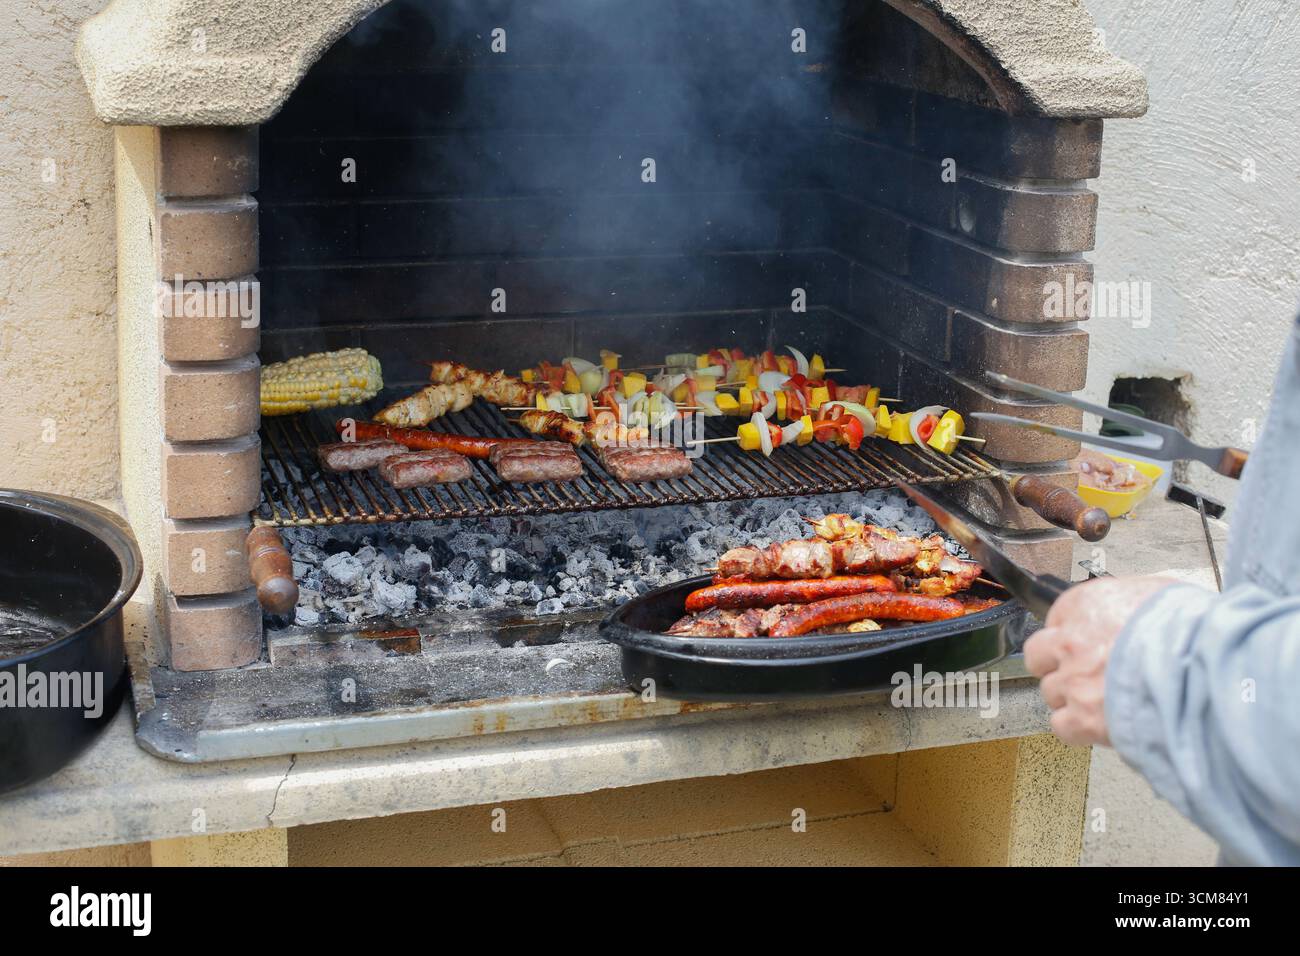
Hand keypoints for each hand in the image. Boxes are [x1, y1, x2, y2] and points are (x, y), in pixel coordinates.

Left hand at [1024, 575, 1176, 746]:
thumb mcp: (1162, 595)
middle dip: (1056, 663)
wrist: (1203, 669)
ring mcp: (1073, 680)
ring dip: (1072, 697)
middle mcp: (1072, 640)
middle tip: (1081, 671)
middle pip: (1039, 654)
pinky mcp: (1082, 717)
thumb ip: (1134, 603)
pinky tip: (1097, 724)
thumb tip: (1137, 611)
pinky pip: (1061, 725)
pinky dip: (1077, 728)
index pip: (1058, 616)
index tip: (1084, 641)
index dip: (1072, 632)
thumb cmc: (1192, 631)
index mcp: (1088, 604)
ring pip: (1051, 691)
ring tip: (1103, 700)